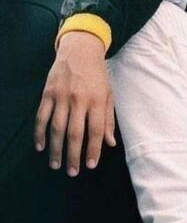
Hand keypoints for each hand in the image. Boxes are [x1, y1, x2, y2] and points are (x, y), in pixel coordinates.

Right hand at [34, 31, 115, 175]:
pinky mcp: (47, 93)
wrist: (80, 50)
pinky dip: (40, 133)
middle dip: (73, 155)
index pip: (95, 131)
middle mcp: (79, 100)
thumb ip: (108, 119)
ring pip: (56, 128)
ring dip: (55, 149)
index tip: (91, 165)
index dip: (93, 150)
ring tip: (56, 165)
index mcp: (96, 101)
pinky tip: (41, 146)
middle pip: (75, 133)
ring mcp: (61, 96)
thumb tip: (110, 143)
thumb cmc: (98, 75)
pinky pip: (41, 117)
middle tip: (72, 172)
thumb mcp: (109, 95)